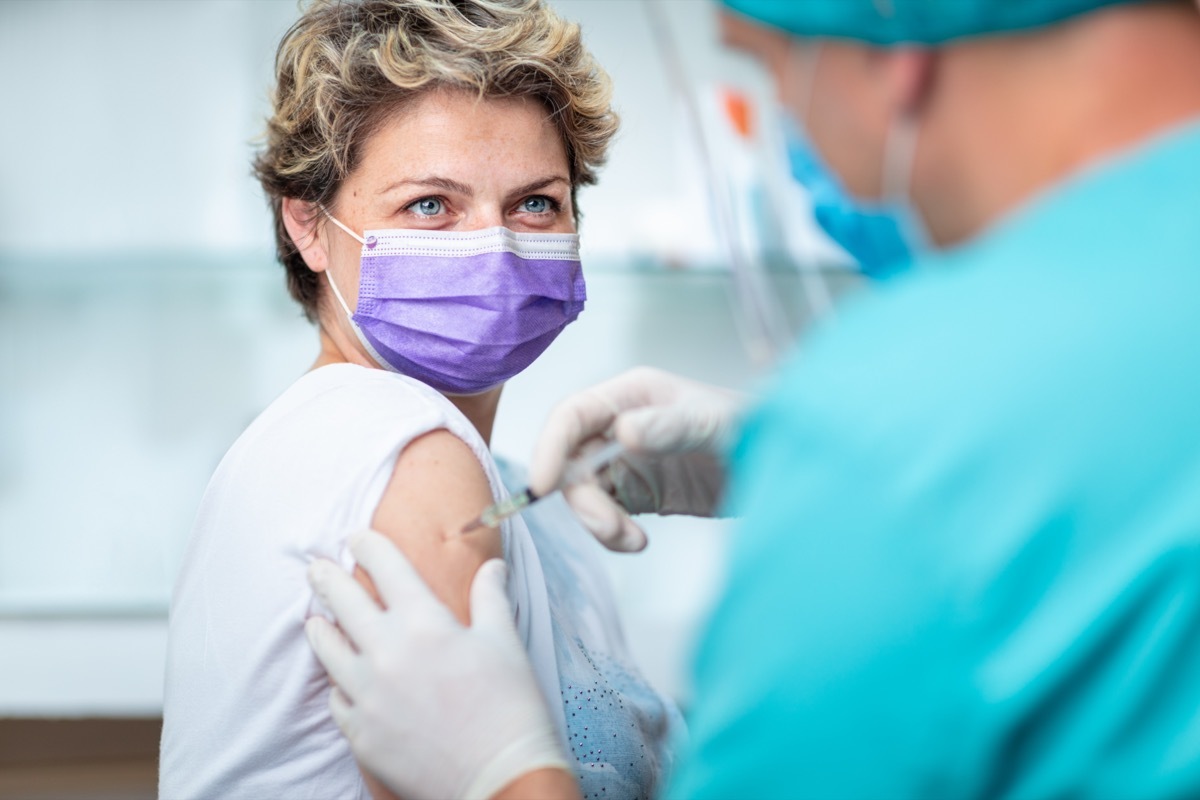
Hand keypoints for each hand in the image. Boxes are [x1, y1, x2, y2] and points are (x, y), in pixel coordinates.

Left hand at [305, 530, 569, 799]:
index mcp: (425, 623)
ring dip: (320, 628)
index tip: (356, 536)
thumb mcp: (505, 642)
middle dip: (327, 578)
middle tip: (316, 567)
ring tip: (314, 618)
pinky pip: (337, 699)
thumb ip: (491, 597)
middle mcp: (387, 653)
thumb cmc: (510, 707)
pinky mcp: (361, 734)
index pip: (386, 568)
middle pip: (343, 602)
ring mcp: (368, 696)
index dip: (367, 546)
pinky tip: (339, 679)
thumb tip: (493, 566)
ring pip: (328, 651)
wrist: (501, 779)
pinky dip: (338, 684)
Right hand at [529, 367, 744, 551]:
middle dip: (581, 499)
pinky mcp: (638, 494)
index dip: (549, 446)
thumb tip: (623, 431)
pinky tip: (638, 542)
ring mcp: (626, 461)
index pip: (572, 415)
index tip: (542, 485)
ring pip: (583, 493)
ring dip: (598, 522)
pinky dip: (612, 534)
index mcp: (630, 395)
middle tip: (611, 528)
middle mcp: (620, 425)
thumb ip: (670, 426)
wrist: (782, 464)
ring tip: (632, 540)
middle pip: (570, 461)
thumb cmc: (753, 426)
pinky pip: (605, 515)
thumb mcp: (714, 424)